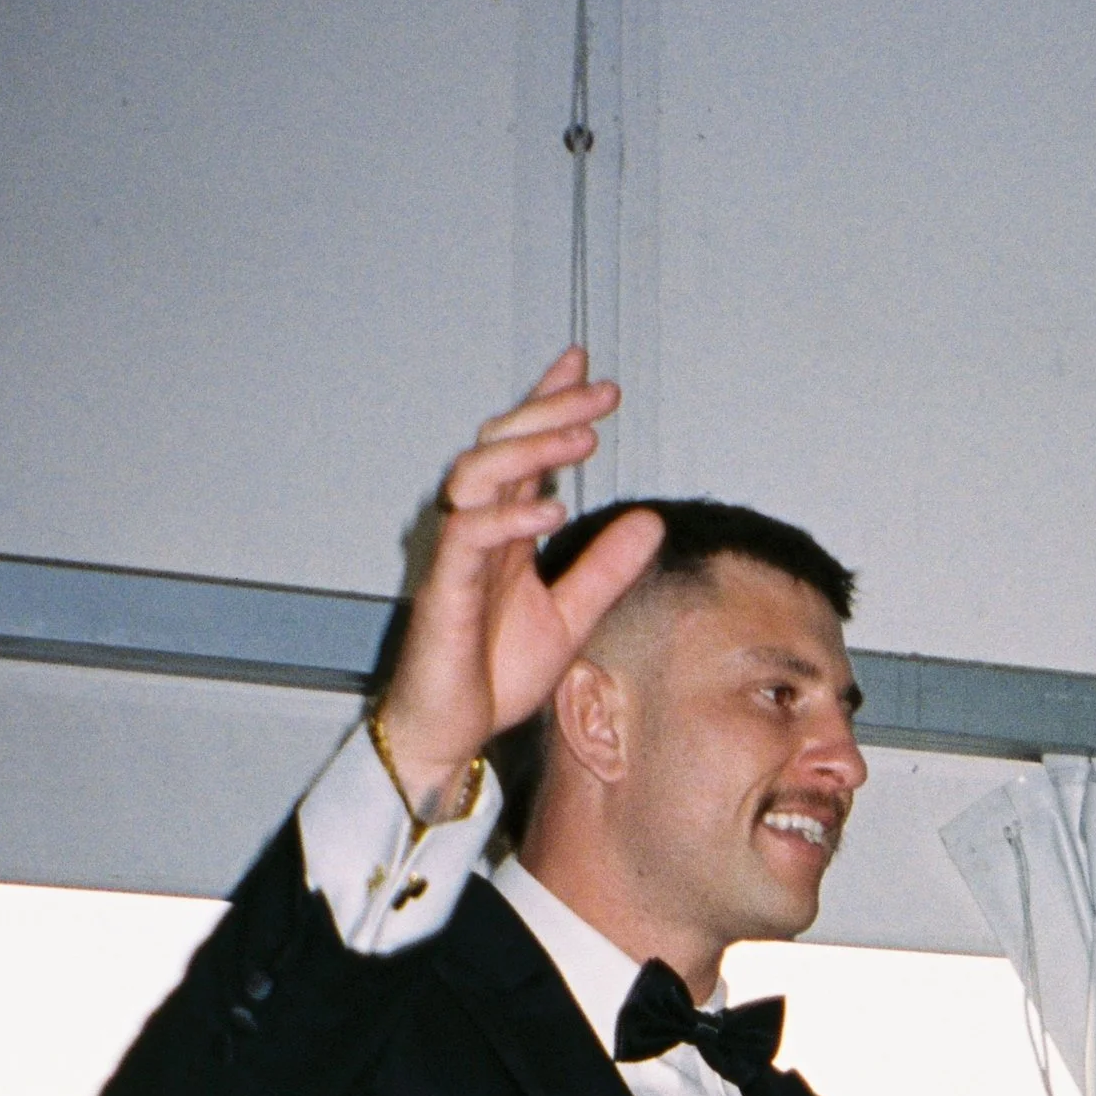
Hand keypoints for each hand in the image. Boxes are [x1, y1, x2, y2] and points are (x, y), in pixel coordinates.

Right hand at [375, 350, 667, 814]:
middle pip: (502, 445)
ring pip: (479, 475)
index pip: (526, 450)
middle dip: (550, 411)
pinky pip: (469, 537)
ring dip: (531, 452)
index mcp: (506, 530)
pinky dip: (509, 520)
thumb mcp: (572, 616)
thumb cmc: (494, 672)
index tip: (586, 366)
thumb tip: (651, 521)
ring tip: (582, 438)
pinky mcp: (444, 589)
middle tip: (600, 391)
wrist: (454, 729)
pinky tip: (550, 510)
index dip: (550, 403)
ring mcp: (458, 555)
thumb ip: (607, 569)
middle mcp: (478, 530)